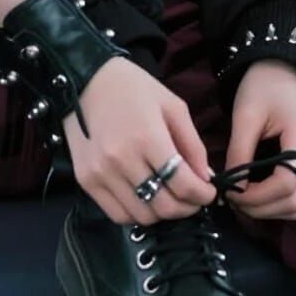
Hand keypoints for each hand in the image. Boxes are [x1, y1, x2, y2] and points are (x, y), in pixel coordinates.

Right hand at [64, 57, 215, 225]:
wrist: (87, 79)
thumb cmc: (134, 88)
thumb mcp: (173, 106)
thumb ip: (192, 145)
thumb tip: (205, 179)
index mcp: (147, 137)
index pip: (182, 184)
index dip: (203, 195)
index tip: (209, 192)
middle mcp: (121, 160)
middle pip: (163, 206)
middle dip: (187, 208)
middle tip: (193, 199)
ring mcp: (101, 173)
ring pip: (141, 216)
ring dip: (162, 213)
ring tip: (169, 197)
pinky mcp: (85, 180)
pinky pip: (117, 214)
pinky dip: (136, 214)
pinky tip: (144, 198)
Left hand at [223, 60, 295, 221]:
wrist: (284, 70)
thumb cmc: (263, 86)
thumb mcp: (245, 115)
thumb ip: (239, 152)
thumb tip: (232, 190)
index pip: (286, 183)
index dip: (257, 196)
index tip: (230, 193)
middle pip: (295, 200)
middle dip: (261, 207)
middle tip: (232, 199)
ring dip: (269, 209)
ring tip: (241, 197)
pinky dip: (278, 201)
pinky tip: (256, 192)